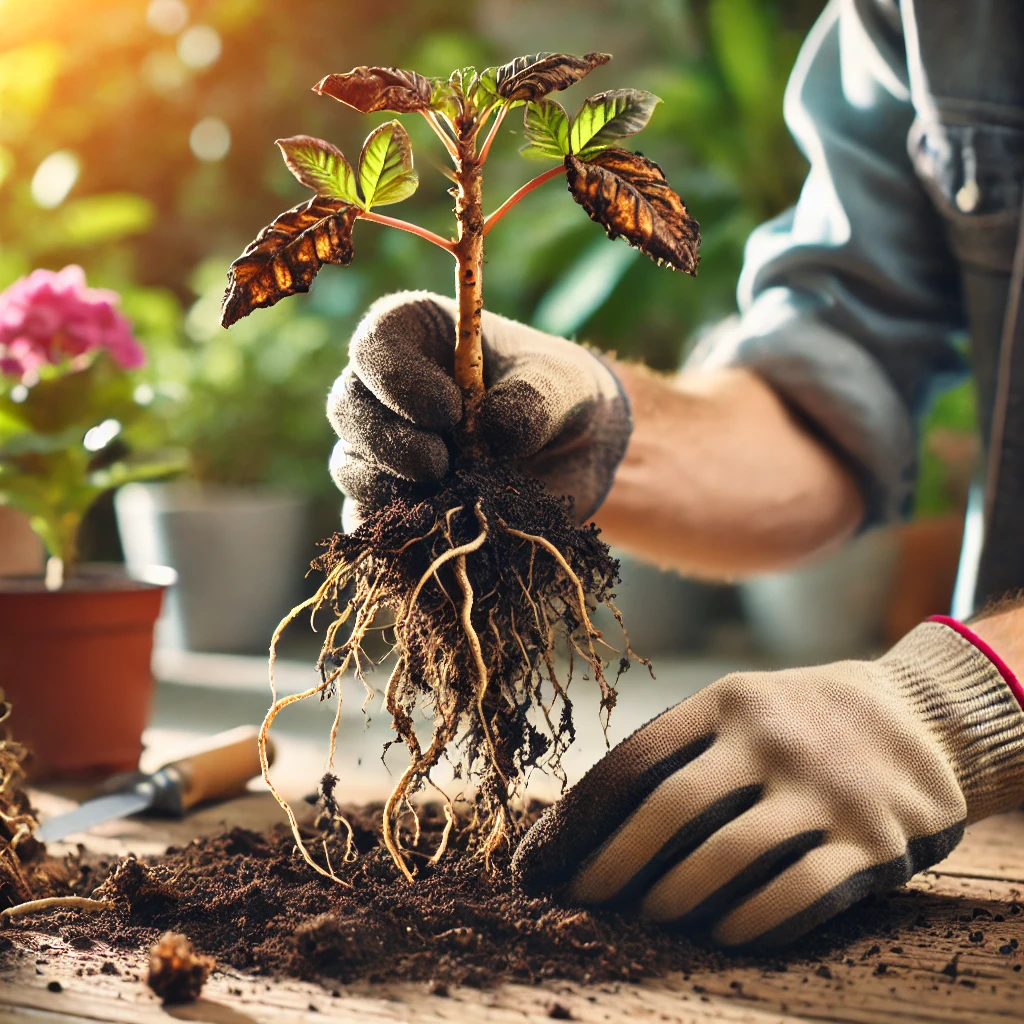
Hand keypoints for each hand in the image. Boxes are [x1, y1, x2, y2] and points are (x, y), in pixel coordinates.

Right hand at [327, 291, 630, 530]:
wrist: (574, 453)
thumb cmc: (561, 394)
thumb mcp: (563, 384)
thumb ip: (535, 397)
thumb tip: (494, 428)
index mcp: (416, 337)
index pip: (375, 346)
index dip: (396, 378)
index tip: (448, 410)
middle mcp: (386, 391)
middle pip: (348, 407)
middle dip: (387, 441)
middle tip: (440, 464)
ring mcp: (382, 448)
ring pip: (349, 465)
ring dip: (387, 486)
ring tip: (448, 497)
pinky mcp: (392, 502)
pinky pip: (365, 519)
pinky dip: (391, 531)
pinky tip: (432, 535)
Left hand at [512, 619, 1023, 949]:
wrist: (921, 719)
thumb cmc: (798, 724)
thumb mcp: (739, 709)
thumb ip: (677, 754)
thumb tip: (584, 827)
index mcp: (725, 702)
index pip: (633, 762)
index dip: (576, 820)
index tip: (538, 865)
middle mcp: (771, 738)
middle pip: (670, 811)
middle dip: (612, 865)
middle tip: (582, 901)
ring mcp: (825, 790)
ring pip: (727, 859)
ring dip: (674, 900)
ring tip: (649, 918)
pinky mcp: (876, 841)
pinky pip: (797, 896)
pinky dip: (749, 923)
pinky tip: (722, 935)